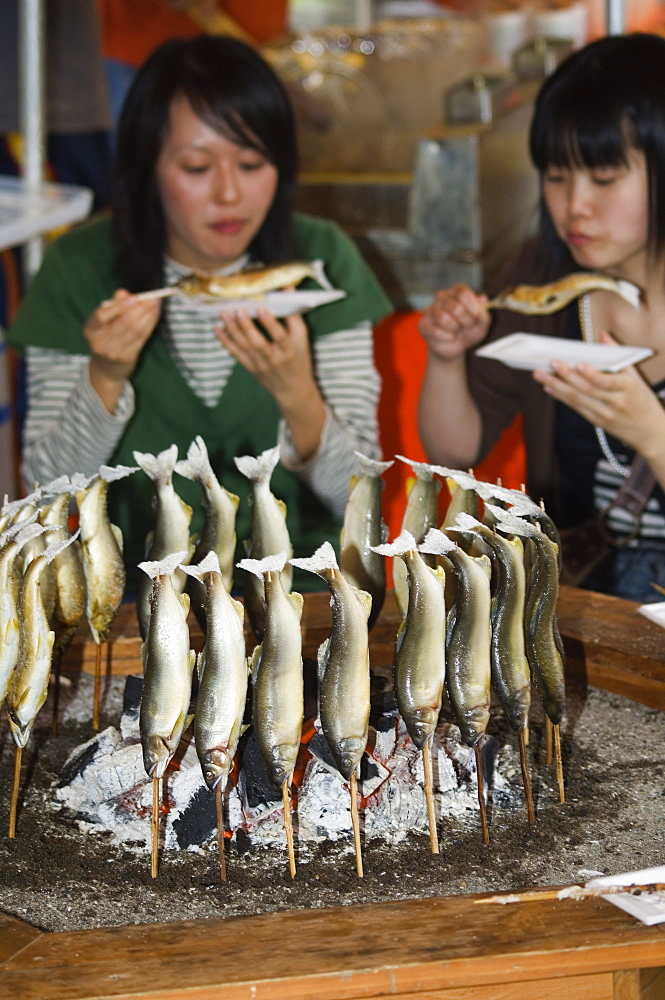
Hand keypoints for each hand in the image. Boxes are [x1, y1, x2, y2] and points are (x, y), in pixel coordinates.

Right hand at [85, 290, 160, 410]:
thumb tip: (124, 293)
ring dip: (149, 316)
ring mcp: (113, 352)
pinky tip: (154, 316)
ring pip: (135, 331)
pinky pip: (141, 339)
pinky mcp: (127, 358)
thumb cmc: (107, 336)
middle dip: (141, 309)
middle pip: (123, 323)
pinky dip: (150, 325)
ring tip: (156, 306)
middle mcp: (99, 342)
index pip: (102, 315)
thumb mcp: (104, 321)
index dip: (119, 306)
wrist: (107, 368)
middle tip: (153, 299)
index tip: (135, 297)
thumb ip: (114, 306)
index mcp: (90, 329)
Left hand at [217, 308, 326, 459]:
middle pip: (258, 343)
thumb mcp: (302, 339)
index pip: (280, 336)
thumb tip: (287, 289)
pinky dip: (226, 342)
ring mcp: (260, 365)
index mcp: (290, 350)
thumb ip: (294, 315)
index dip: (270, 324)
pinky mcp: (250, 368)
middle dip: (246, 327)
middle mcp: (274, 359)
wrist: (292, 389)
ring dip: (232, 331)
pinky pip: (236, 354)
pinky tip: (218, 329)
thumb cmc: (298, 359)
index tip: (262, 309)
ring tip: (224, 315)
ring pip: (244, 347)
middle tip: (237, 310)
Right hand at [419, 285, 490, 363]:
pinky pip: (434, 331)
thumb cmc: (468, 332)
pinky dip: (447, 337)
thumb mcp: (481, 326)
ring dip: (455, 329)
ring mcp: (430, 310)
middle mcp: (442, 297)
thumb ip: (485, 315)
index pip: (463, 293)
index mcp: (456, 291)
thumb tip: (484, 299)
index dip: (472, 307)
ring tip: (457, 331)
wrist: (455, 348)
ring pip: (443, 318)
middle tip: (468, 326)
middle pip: (454, 306)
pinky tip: (450, 338)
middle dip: (466, 321)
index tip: (477, 317)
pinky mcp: (423, 325)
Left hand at [532, 330, 664, 457]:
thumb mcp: (636, 376)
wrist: (651, 432)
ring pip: (577, 399)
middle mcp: (615, 403)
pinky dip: (561, 397)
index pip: (608, 382)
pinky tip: (549, 387)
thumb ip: (618, 354)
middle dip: (565, 376)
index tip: (579, 364)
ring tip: (541, 375)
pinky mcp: (597, 422)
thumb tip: (602, 336)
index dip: (592, 374)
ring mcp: (604, 414)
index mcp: (628, 388)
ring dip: (557, 386)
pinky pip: (576, 408)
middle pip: (586, 389)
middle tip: (550, 364)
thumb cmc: (642, 400)